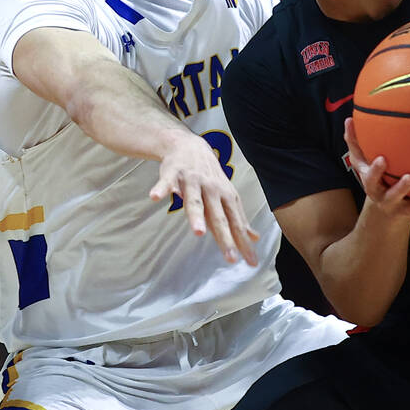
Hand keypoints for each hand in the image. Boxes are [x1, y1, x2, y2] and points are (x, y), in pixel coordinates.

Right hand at [149, 134, 259, 265]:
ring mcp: (192, 181)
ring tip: (199, 232)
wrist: (191, 146)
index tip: (251, 263)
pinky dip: (161, 189)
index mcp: (225, 197)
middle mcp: (212, 190)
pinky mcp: (173, 174)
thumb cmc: (210, 177)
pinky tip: (155, 197)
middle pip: (218, 217)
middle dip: (225, 237)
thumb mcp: (227, 196)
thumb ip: (237, 218)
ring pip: (194, 201)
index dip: (243, 243)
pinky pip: (165, 183)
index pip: (236, 223)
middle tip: (231, 257)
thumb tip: (254, 238)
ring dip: (197, 216)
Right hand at [344, 118, 409, 221]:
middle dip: (401, 188)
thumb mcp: (362, 163)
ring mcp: (404, 210)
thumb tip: (348, 119)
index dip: (376, 171)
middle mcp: (388, 200)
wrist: (383, 212)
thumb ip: (355, 143)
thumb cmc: (375, 178)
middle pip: (393, 196)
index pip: (371, 179)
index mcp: (374, 186)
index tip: (383, 159)